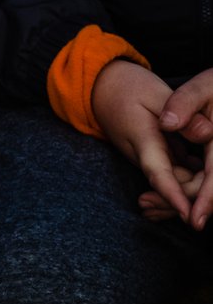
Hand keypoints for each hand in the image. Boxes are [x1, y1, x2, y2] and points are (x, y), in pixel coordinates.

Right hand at [93, 59, 205, 228]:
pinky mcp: (154, 158)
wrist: (102, 89)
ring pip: (176, 185)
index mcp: (143, 140)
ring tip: (209, 195)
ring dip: (195, 189)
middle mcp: (144, 157)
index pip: (158, 175)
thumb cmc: (128, 88)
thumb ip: (182, 111)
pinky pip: (175, 177)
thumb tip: (207, 132)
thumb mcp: (156, 93)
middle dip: (196, 194)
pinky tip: (204, 172)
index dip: (173, 197)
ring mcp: (148, 159)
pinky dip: (190, 181)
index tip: (189, 215)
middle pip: (173, 186)